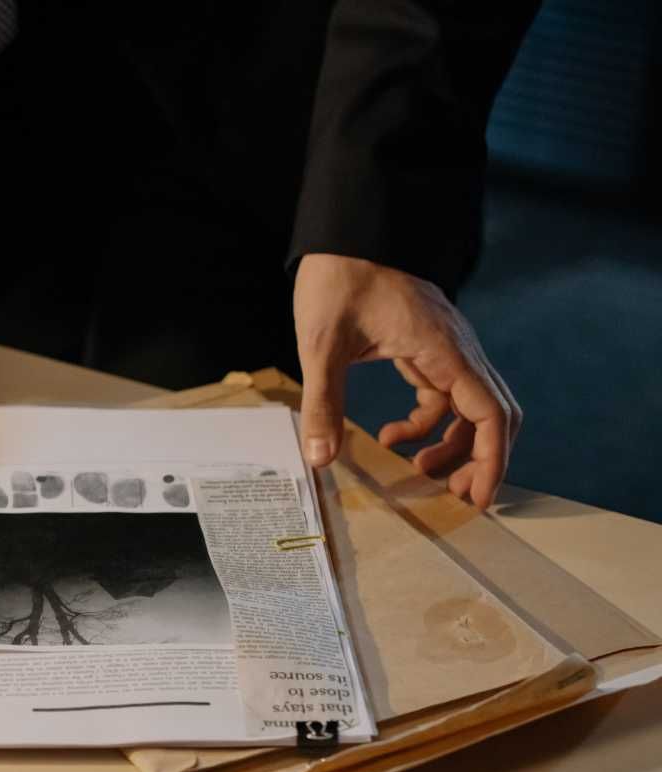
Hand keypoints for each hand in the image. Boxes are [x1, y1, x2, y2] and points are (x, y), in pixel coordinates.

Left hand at [294, 254, 521, 508]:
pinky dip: (427, 420)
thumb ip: (323, 403)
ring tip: (418, 469)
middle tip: (454, 496)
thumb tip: (320, 458)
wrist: (347, 233)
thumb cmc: (339, 279)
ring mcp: (445, 347)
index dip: (491, 459)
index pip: (489, 413)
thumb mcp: (322, 345)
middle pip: (492, 413)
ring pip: (469, 405)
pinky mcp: (427, 346)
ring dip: (452, 442)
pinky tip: (392, 435)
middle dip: (479, 457)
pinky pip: (443, 392)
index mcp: (445, 350)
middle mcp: (457, 349)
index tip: (478, 496)